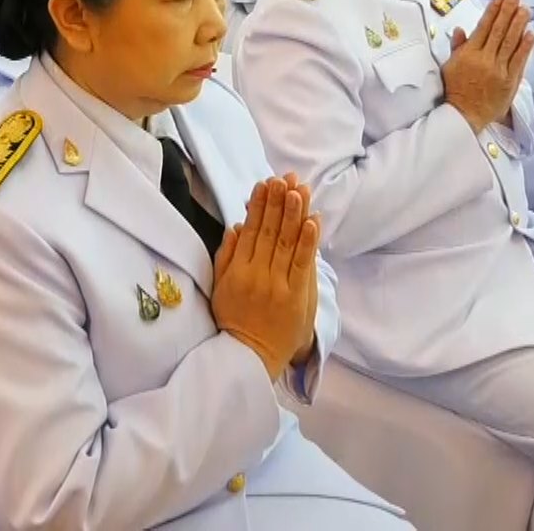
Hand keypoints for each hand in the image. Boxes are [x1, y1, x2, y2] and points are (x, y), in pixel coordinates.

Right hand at [211, 178, 321, 380]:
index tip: (264, 183)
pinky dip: (307, 242)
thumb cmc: (234, 320)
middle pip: (269, 231)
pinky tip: (312, 221)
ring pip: (286, 242)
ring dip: (294, 213)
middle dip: (277, 202)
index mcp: (238, 270)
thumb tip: (236, 226)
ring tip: (298, 189)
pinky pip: (301, 264)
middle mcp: (257, 273)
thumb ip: (227, 256)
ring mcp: (277, 284)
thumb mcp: (221, 287)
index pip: (251, 230)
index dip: (259, 205)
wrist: (249, 355)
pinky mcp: (295, 296)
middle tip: (284, 178)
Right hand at [441, 0, 533, 131]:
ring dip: (519, 24)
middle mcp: (485, 59)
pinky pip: (519, 61)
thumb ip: (457, 47)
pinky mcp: (509, 81)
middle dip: (508, 10)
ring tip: (525, 9)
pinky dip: (525, 47)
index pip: (483, 26)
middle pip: (499, 30)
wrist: (464, 115)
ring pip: (510, 42)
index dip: (493, 10)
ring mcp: (499, 70)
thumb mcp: (450, 66)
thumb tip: (461, 29)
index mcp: (469, 54)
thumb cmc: (455, 90)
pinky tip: (531, 33)